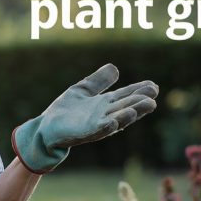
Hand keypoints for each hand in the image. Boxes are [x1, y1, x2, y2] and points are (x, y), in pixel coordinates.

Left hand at [11, 64, 157, 173]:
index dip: (139, 90)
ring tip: (144, 106)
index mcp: (105, 104)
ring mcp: (95, 124)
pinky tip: (113, 122)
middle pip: (126, 106)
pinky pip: (97, 130)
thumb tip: (114, 67)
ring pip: (117, 118)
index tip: (153, 86)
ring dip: (130, 113)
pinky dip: (106, 126)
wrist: (46, 128)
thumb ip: (98, 80)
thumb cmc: (65, 111)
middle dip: (140, 102)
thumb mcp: (82, 90)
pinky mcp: (84, 133)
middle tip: (153, 96)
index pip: (126, 95)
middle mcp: (104, 114)